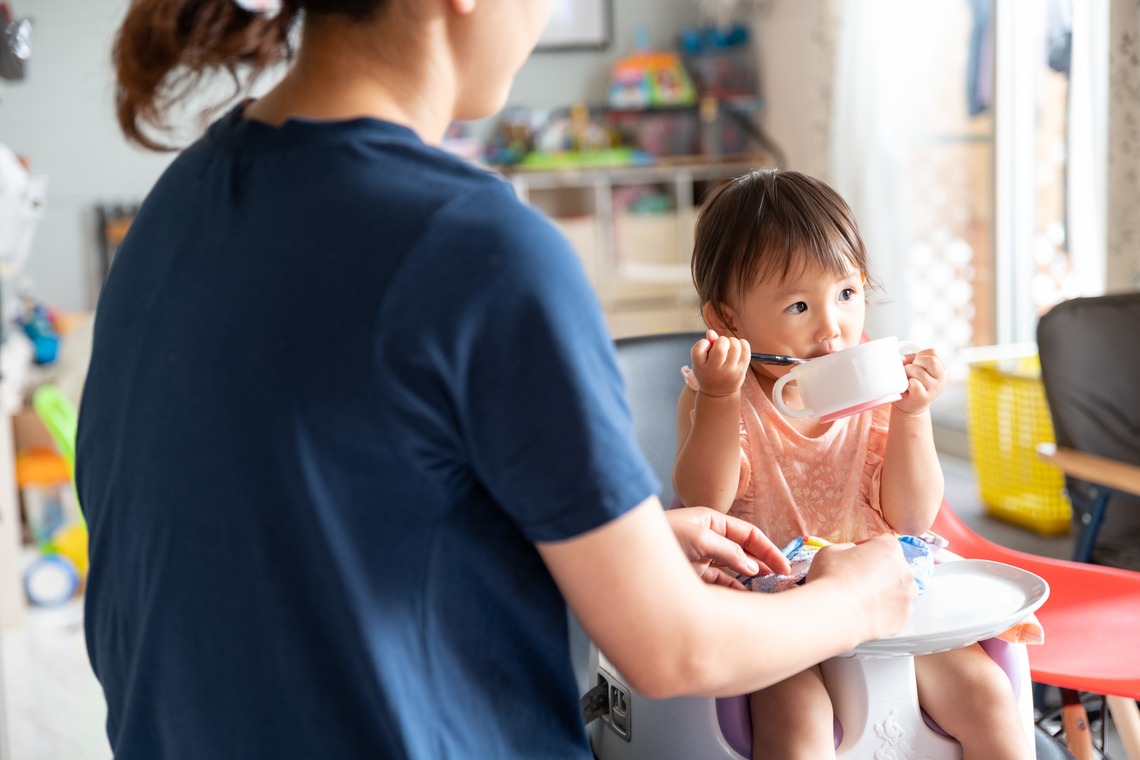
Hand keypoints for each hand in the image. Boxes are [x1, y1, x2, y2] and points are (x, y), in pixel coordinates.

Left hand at [665, 506, 791, 588]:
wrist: (628, 559)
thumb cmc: (661, 539)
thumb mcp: (698, 539)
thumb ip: (728, 552)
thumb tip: (753, 567)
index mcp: (712, 523)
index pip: (748, 535)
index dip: (768, 549)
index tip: (784, 566)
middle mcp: (708, 540)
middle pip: (744, 552)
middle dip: (763, 564)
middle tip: (783, 580)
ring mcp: (701, 559)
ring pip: (733, 570)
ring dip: (749, 580)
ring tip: (768, 591)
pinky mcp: (693, 578)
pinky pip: (720, 584)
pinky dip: (733, 590)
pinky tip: (744, 597)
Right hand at [690, 329, 750, 398]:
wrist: (718, 394)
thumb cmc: (707, 372)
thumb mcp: (700, 361)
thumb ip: (705, 345)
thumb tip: (711, 332)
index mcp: (700, 366)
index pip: (699, 347)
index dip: (704, 342)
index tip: (707, 347)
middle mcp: (714, 370)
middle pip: (721, 347)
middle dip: (722, 340)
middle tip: (721, 345)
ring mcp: (729, 372)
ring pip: (735, 347)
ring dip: (733, 341)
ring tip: (729, 346)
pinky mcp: (741, 371)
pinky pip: (746, 351)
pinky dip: (743, 343)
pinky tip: (738, 347)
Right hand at [804, 534, 916, 641]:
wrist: (833, 615)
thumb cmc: (830, 578)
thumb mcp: (832, 550)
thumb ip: (848, 549)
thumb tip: (853, 555)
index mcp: (889, 548)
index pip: (882, 542)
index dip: (867, 549)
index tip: (855, 558)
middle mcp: (905, 570)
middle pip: (894, 567)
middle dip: (880, 571)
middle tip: (858, 580)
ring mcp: (907, 596)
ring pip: (900, 591)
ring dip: (887, 592)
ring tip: (864, 599)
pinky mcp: (904, 618)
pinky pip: (897, 611)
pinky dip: (886, 612)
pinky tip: (868, 613)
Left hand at [895, 348, 947, 415]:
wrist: (910, 404)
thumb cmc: (912, 382)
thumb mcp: (915, 366)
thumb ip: (911, 358)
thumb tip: (902, 359)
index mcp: (942, 369)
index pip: (934, 352)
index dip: (921, 355)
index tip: (916, 362)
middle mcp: (942, 378)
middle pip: (932, 361)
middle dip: (917, 361)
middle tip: (912, 369)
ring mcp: (934, 389)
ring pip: (919, 371)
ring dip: (908, 372)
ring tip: (907, 378)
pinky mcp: (923, 398)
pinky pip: (914, 384)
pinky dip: (908, 383)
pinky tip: (908, 386)